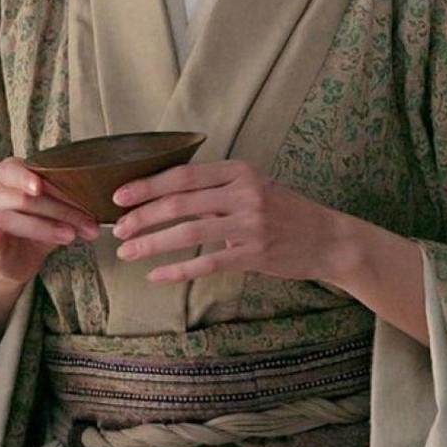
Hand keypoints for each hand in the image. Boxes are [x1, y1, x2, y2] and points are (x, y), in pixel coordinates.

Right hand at [0, 156, 99, 290]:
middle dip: (60, 209)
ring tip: (72, 235)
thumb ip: (71, 202)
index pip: (17, 169)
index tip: (42, 186)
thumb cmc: (38, 226)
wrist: (16, 259)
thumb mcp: (55, 211)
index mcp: (9, 176)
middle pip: (23, 197)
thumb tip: (103, 203)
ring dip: (45, 227)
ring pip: (11, 218)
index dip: (28, 176)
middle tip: (87, 222)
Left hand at [112, 159, 345, 284]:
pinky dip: (178, 271)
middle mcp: (244, 192)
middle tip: (117, 228)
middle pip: (180, 202)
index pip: (184, 174)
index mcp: (239, 170)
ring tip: (127, 252)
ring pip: (189, 233)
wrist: (329, 239)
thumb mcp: (254, 187)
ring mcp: (251, 224)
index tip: (120, 195)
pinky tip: (157, 275)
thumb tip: (164, 195)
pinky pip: (207, 263)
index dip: (148, 185)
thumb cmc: (285, 212)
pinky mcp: (255, 254)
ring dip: (152, 244)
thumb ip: (216, 190)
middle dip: (143, 216)